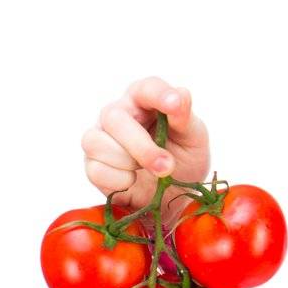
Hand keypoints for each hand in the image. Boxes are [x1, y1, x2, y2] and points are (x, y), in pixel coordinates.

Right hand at [81, 77, 210, 229]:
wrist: (174, 198)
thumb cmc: (183, 161)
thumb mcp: (193, 140)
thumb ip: (186, 118)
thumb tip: (181, 95)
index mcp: (144, 100)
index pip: (146, 89)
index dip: (159, 95)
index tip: (174, 104)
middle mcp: (118, 113)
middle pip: (114, 118)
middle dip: (142, 148)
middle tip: (166, 166)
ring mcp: (102, 137)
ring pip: (98, 142)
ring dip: (129, 164)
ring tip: (148, 172)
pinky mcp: (94, 164)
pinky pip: (97, 170)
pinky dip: (120, 181)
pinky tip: (133, 181)